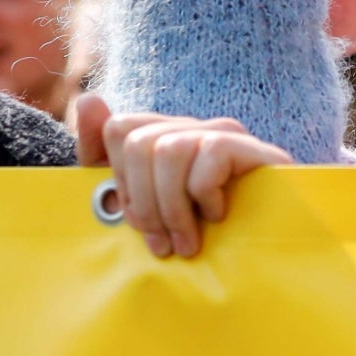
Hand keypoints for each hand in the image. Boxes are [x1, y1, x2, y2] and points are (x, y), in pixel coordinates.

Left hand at [73, 93, 292, 258]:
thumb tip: (88, 98)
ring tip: (187, 242)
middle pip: (137, 142)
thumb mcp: (142, 210)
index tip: (135, 221)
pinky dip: (206, 195)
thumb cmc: (198, 237)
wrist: (267, 256)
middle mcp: (191, 129)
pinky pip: (209, 156)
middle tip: (161, 243)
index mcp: (162, 139)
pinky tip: (219, 216)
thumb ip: (105, 163)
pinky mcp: (252, 147)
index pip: (119, 129)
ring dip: (173, 209)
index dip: (119, 181)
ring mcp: (222, 133)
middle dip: (142, 203)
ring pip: (168, 150)